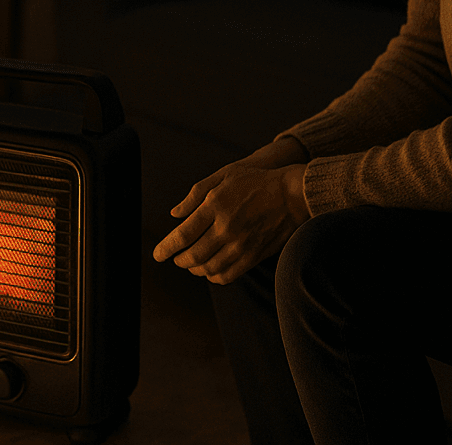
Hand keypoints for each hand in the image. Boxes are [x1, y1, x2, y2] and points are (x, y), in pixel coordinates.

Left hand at [152, 157, 311, 284]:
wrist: (293, 194)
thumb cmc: (256, 181)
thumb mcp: (223, 175)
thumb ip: (195, 194)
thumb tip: (174, 214)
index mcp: (215, 206)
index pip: (182, 235)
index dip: (166, 248)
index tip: (157, 255)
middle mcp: (226, 228)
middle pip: (193, 255)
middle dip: (179, 260)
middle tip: (174, 258)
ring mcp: (241, 244)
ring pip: (208, 268)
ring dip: (195, 269)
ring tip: (191, 264)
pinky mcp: (254, 255)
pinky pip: (228, 275)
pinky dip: (214, 276)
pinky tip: (210, 271)